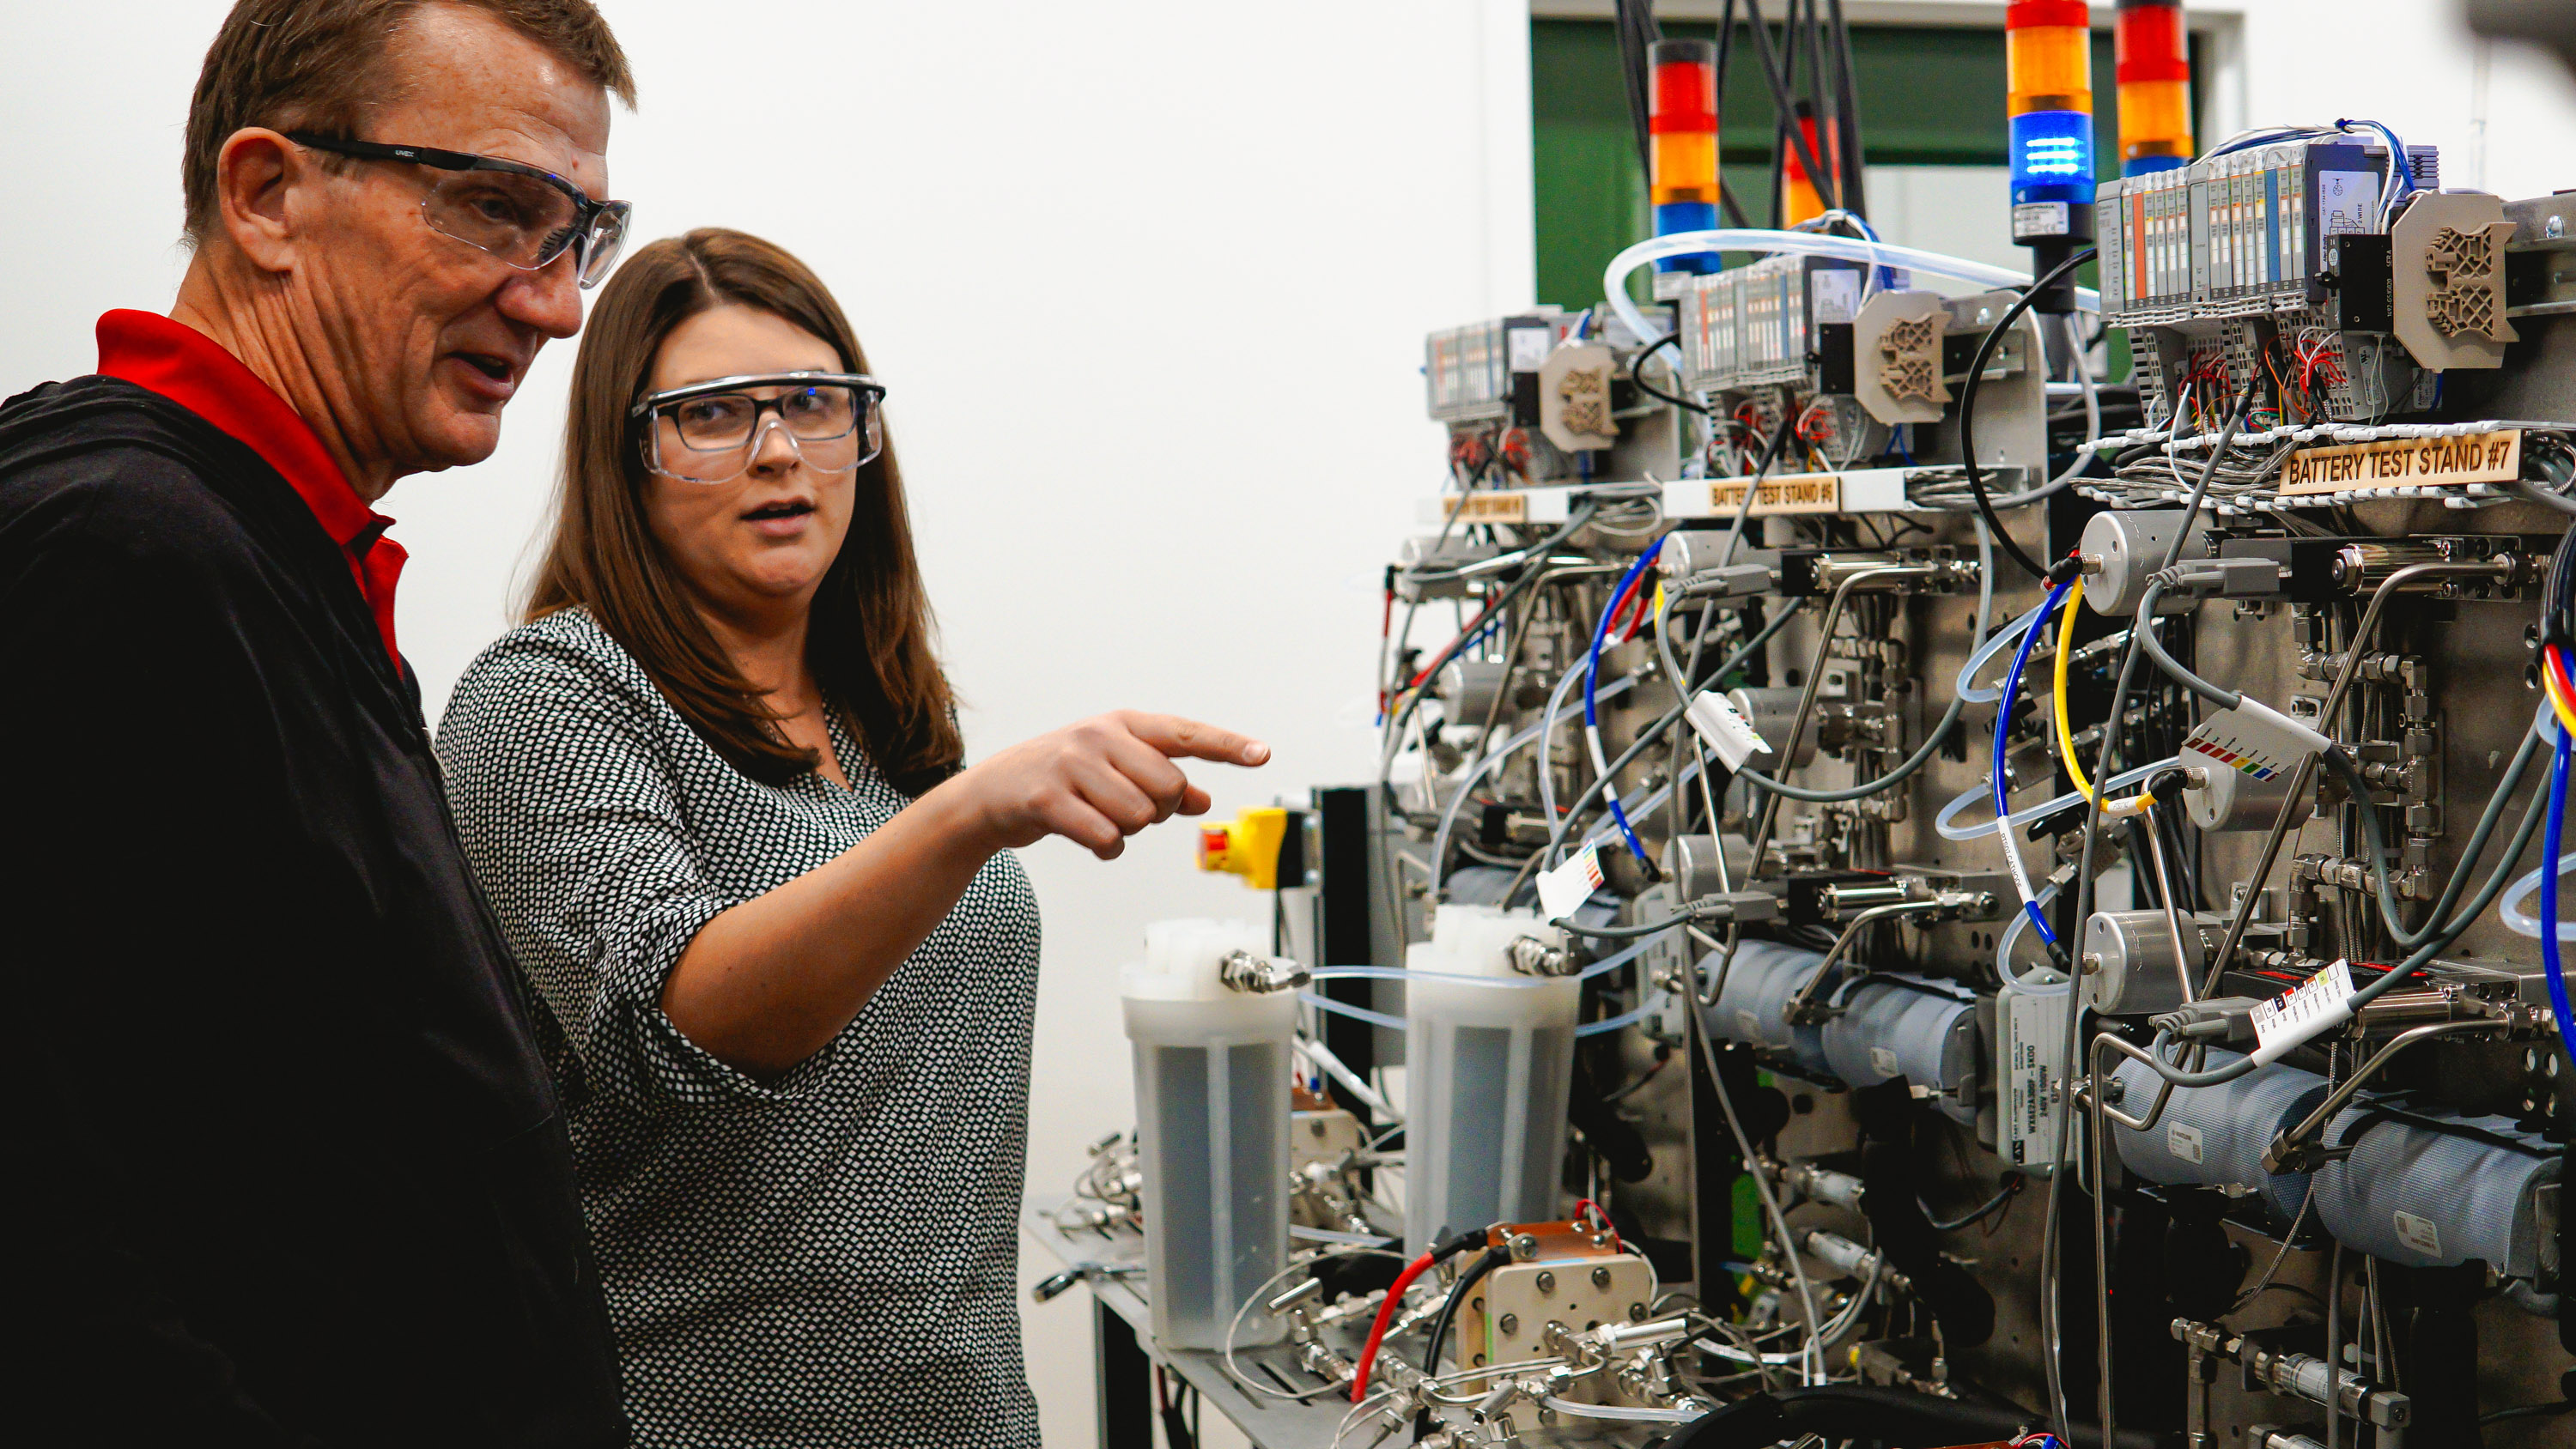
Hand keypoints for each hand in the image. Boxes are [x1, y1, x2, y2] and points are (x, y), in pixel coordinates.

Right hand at [951, 711, 1269, 859]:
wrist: (993, 793)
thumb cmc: (1063, 778)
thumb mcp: (1112, 770)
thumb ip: (1159, 782)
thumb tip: (1203, 800)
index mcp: (1121, 724)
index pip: (1185, 733)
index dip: (1227, 745)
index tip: (1262, 753)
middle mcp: (1098, 736)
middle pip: (1168, 788)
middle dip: (1156, 811)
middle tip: (1125, 808)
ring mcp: (1071, 765)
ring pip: (1139, 817)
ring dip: (1127, 832)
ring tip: (1100, 819)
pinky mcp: (1049, 799)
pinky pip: (1107, 838)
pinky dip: (1107, 849)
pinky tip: (1090, 839)